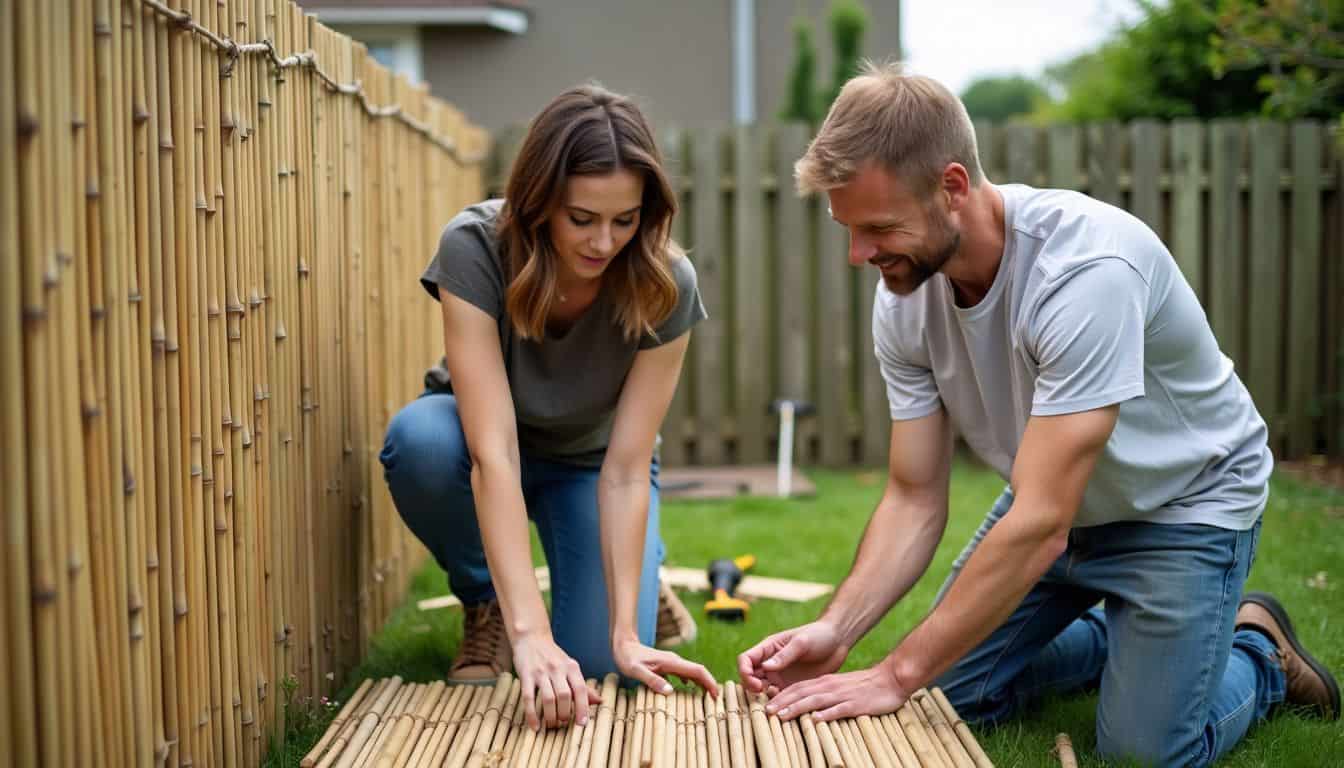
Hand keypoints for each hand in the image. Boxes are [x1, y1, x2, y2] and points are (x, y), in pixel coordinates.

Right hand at [513, 632, 602, 730]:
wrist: (531, 638)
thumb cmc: (553, 656)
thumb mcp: (570, 668)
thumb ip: (583, 686)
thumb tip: (600, 701)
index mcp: (571, 667)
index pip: (580, 689)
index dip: (583, 707)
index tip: (582, 724)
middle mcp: (557, 668)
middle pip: (564, 696)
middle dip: (565, 714)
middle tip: (563, 723)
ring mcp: (540, 672)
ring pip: (548, 698)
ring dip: (551, 716)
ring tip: (552, 724)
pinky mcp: (525, 675)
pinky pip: (529, 698)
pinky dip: (532, 714)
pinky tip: (535, 726)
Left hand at [612, 637, 719, 696]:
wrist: (623, 645)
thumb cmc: (627, 658)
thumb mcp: (636, 671)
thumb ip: (652, 680)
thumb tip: (670, 691)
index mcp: (671, 662)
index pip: (697, 670)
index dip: (709, 682)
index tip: (715, 695)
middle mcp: (675, 661)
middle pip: (698, 671)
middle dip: (709, 685)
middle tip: (715, 702)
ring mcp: (672, 663)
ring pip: (693, 673)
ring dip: (702, 684)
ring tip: (707, 699)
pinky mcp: (668, 666)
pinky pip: (684, 674)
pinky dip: (692, 682)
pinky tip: (691, 691)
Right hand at [737, 621, 848, 694]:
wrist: (838, 642)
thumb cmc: (819, 635)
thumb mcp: (802, 642)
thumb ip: (784, 655)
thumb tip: (765, 667)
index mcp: (768, 648)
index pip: (745, 660)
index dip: (745, 672)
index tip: (756, 683)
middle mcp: (770, 664)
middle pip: (749, 678)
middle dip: (752, 688)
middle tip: (765, 694)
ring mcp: (780, 676)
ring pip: (762, 690)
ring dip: (764, 698)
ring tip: (777, 701)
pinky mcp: (791, 687)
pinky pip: (779, 698)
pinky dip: (779, 704)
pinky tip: (788, 706)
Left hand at [764, 659, 911, 721]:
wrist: (890, 679)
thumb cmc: (863, 686)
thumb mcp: (839, 688)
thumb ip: (823, 695)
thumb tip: (806, 707)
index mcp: (825, 682)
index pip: (798, 688)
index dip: (781, 696)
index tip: (766, 706)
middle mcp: (830, 686)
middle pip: (801, 693)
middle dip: (782, 702)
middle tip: (766, 712)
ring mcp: (842, 695)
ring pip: (815, 700)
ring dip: (797, 708)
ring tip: (782, 716)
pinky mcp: (856, 704)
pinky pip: (839, 709)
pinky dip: (826, 714)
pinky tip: (816, 719)